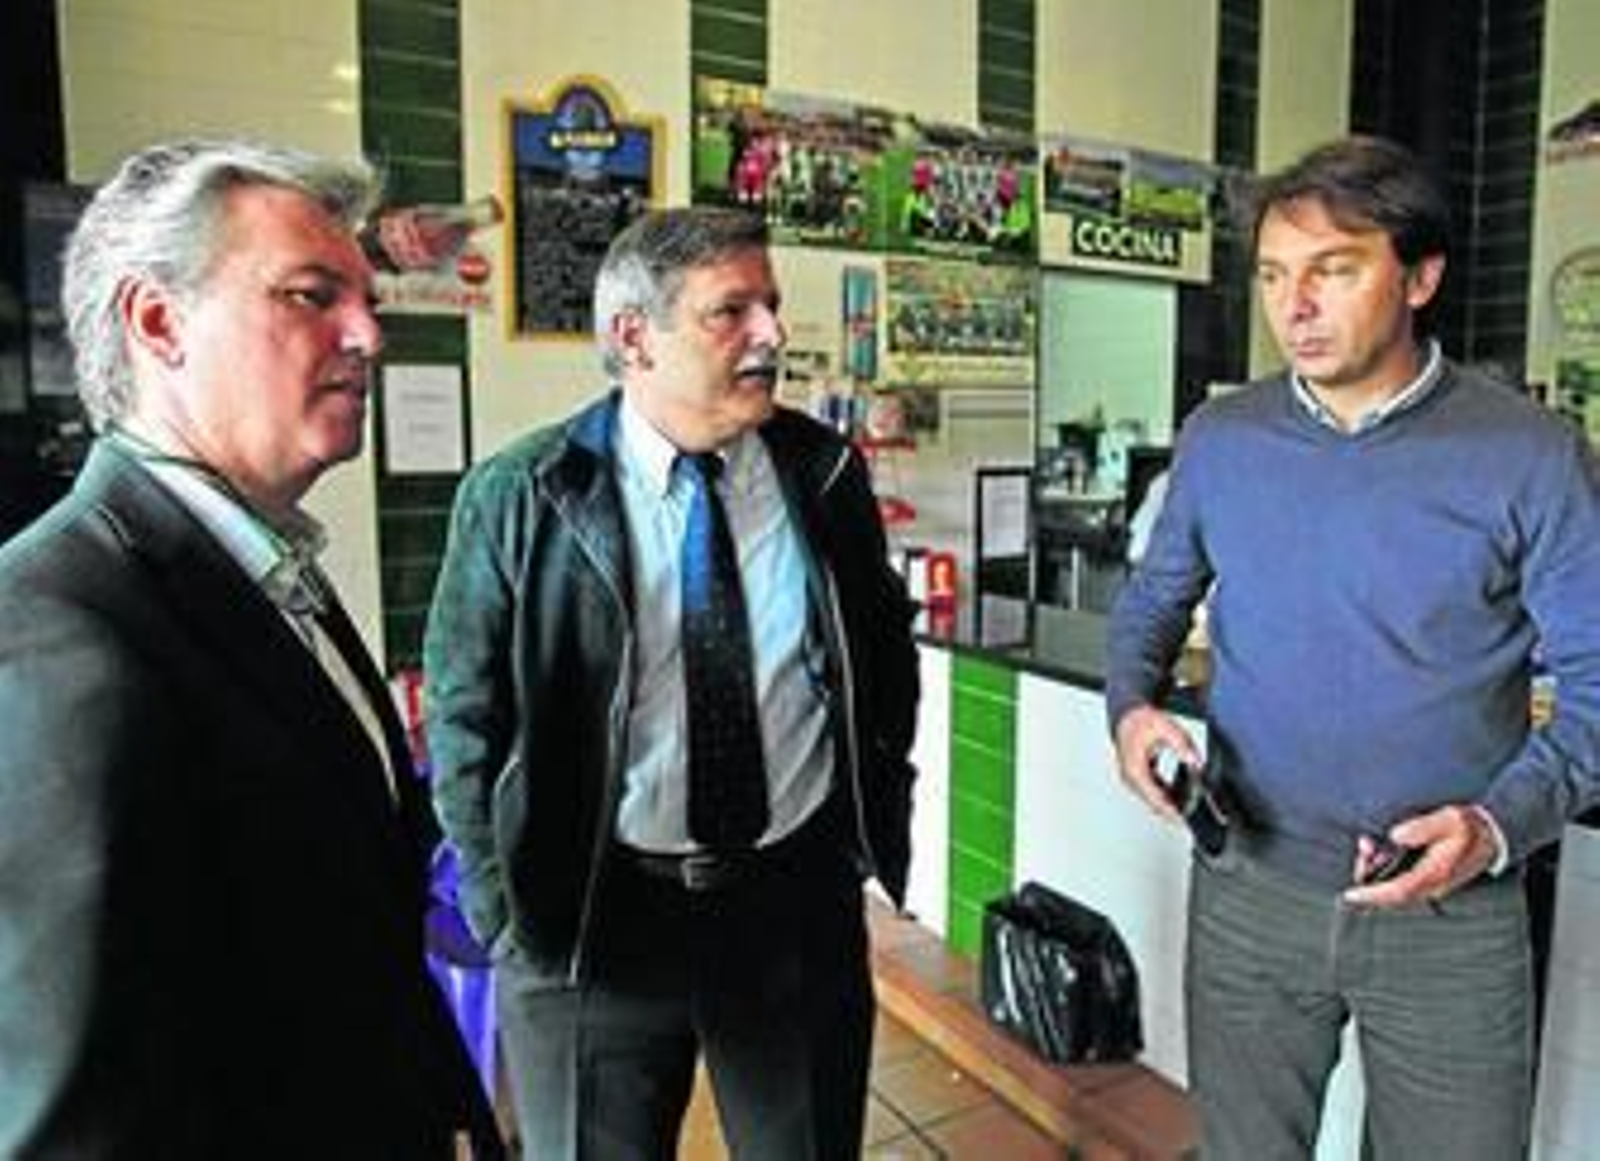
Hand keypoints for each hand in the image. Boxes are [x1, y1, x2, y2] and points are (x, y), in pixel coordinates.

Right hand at [1113, 705, 1202, 821]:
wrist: (1126, 713)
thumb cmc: (1139, 720)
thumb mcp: (1165, 728)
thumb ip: (1181, 744)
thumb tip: (1194, 760)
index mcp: (1135, 770)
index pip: (1154, 799)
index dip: (1170, 811)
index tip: (1183, 819)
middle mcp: (1130, 777)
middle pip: (1153, 804)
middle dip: (1172, 811)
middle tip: (1191, 816)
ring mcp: (1132, 778)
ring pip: (1152, 800)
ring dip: (1168, 804)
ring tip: (1187, 807)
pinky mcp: (1137, 775)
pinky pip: (1151, 791)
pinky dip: (1164, 795)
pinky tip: (1177, 795)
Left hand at [1342, 803, 1501, 907]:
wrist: (1492, 836)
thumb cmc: (1469, 827)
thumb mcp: (1448, 819)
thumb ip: (1421, 827)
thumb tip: (1395, 836)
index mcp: (1435, 873)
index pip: (1398, 891)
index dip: (1372, 894)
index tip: (1350, 894)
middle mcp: (1431, 886)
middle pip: (1390, 894)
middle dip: (1368, 876)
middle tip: (1363, 847)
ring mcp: (1430, 886)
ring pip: (1393, 890)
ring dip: (1374, 871)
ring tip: (1369, 844)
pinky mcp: (1428, 880)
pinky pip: (1400, 883)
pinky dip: (1384, 871)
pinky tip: (1380, 851)